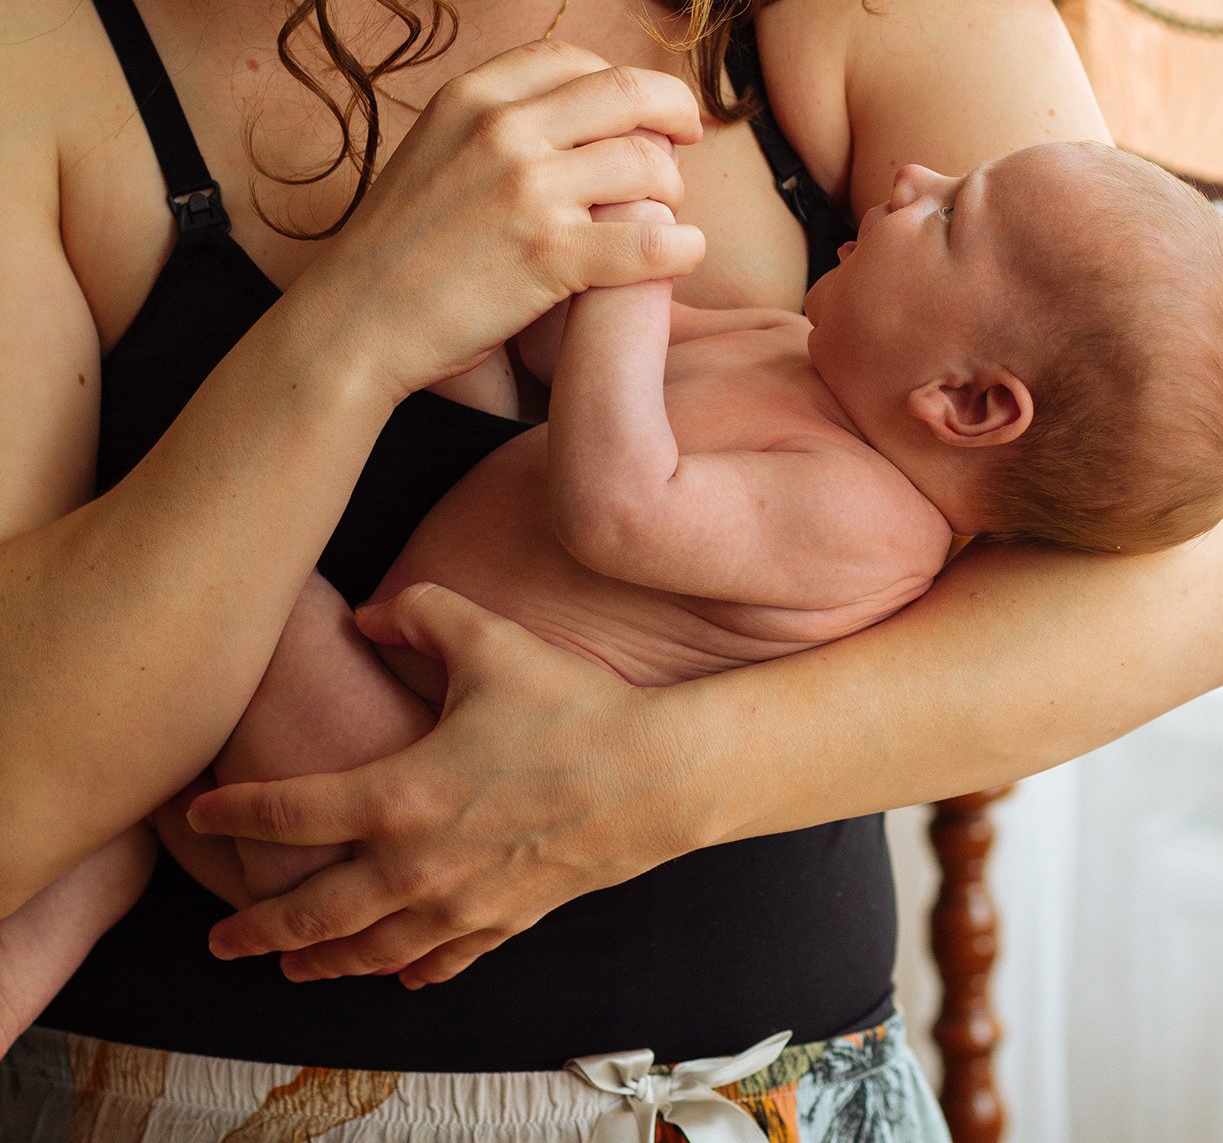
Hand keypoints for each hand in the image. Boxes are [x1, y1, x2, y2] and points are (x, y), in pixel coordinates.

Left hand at [185, 584, 698, 984]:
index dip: (238, 811)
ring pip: (371, 950)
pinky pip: (442, 960)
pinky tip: (394, 974)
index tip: (202, 809)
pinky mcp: (506, 920)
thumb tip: (369, 613)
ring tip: (287, 966)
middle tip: (218, 940)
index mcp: (402, 795)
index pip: (293, 811)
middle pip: (315, 911)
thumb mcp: (489, 639)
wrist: (657, 775)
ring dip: (320, 962)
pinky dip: (407, 970)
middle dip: (256, 928)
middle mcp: (420, 864)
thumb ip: (419, 612)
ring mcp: (464, 903)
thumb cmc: (572, 706)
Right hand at [293, 43, 704, 404]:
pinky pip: (652, 241)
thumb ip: (496, 120)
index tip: (642, 107)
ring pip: (648, 164)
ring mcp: (527, 189)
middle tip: (688, 138)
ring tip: (665, 213)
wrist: (352, 321)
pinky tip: (684, 255)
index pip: (574, 58)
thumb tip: (577, 107)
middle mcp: (502, 129)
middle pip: (629, 92)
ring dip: (672, 189)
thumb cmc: (397, 246)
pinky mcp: (550, 255)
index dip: (622, 79)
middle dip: (675, 112)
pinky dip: (683, 248)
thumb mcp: (433, 148)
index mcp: (472, 96)